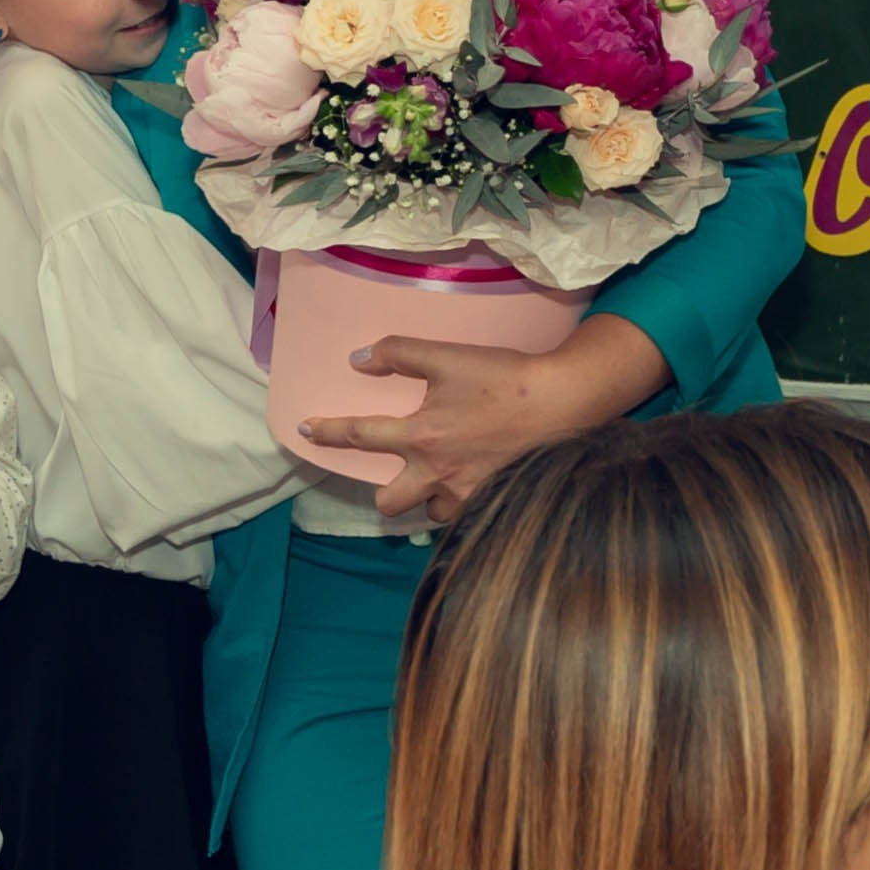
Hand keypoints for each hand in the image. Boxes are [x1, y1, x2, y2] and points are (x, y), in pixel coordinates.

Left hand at [298, 315, 673, 523]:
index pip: (359, 436)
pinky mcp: (493, 506)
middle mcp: (436, 474)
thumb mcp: (449, 356)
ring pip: (428, 513)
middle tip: (398, 477)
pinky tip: (473, 486)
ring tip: (443, 480)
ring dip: (428, 498)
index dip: (327, 433)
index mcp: (420, 436)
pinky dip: (461, 504)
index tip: (305, 432)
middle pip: (388, 503)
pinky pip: (463, 516)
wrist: (564, 402)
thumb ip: (400, 353)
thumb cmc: (505, 378)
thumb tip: (358, 359)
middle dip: (384, 494)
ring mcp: (465, 496)